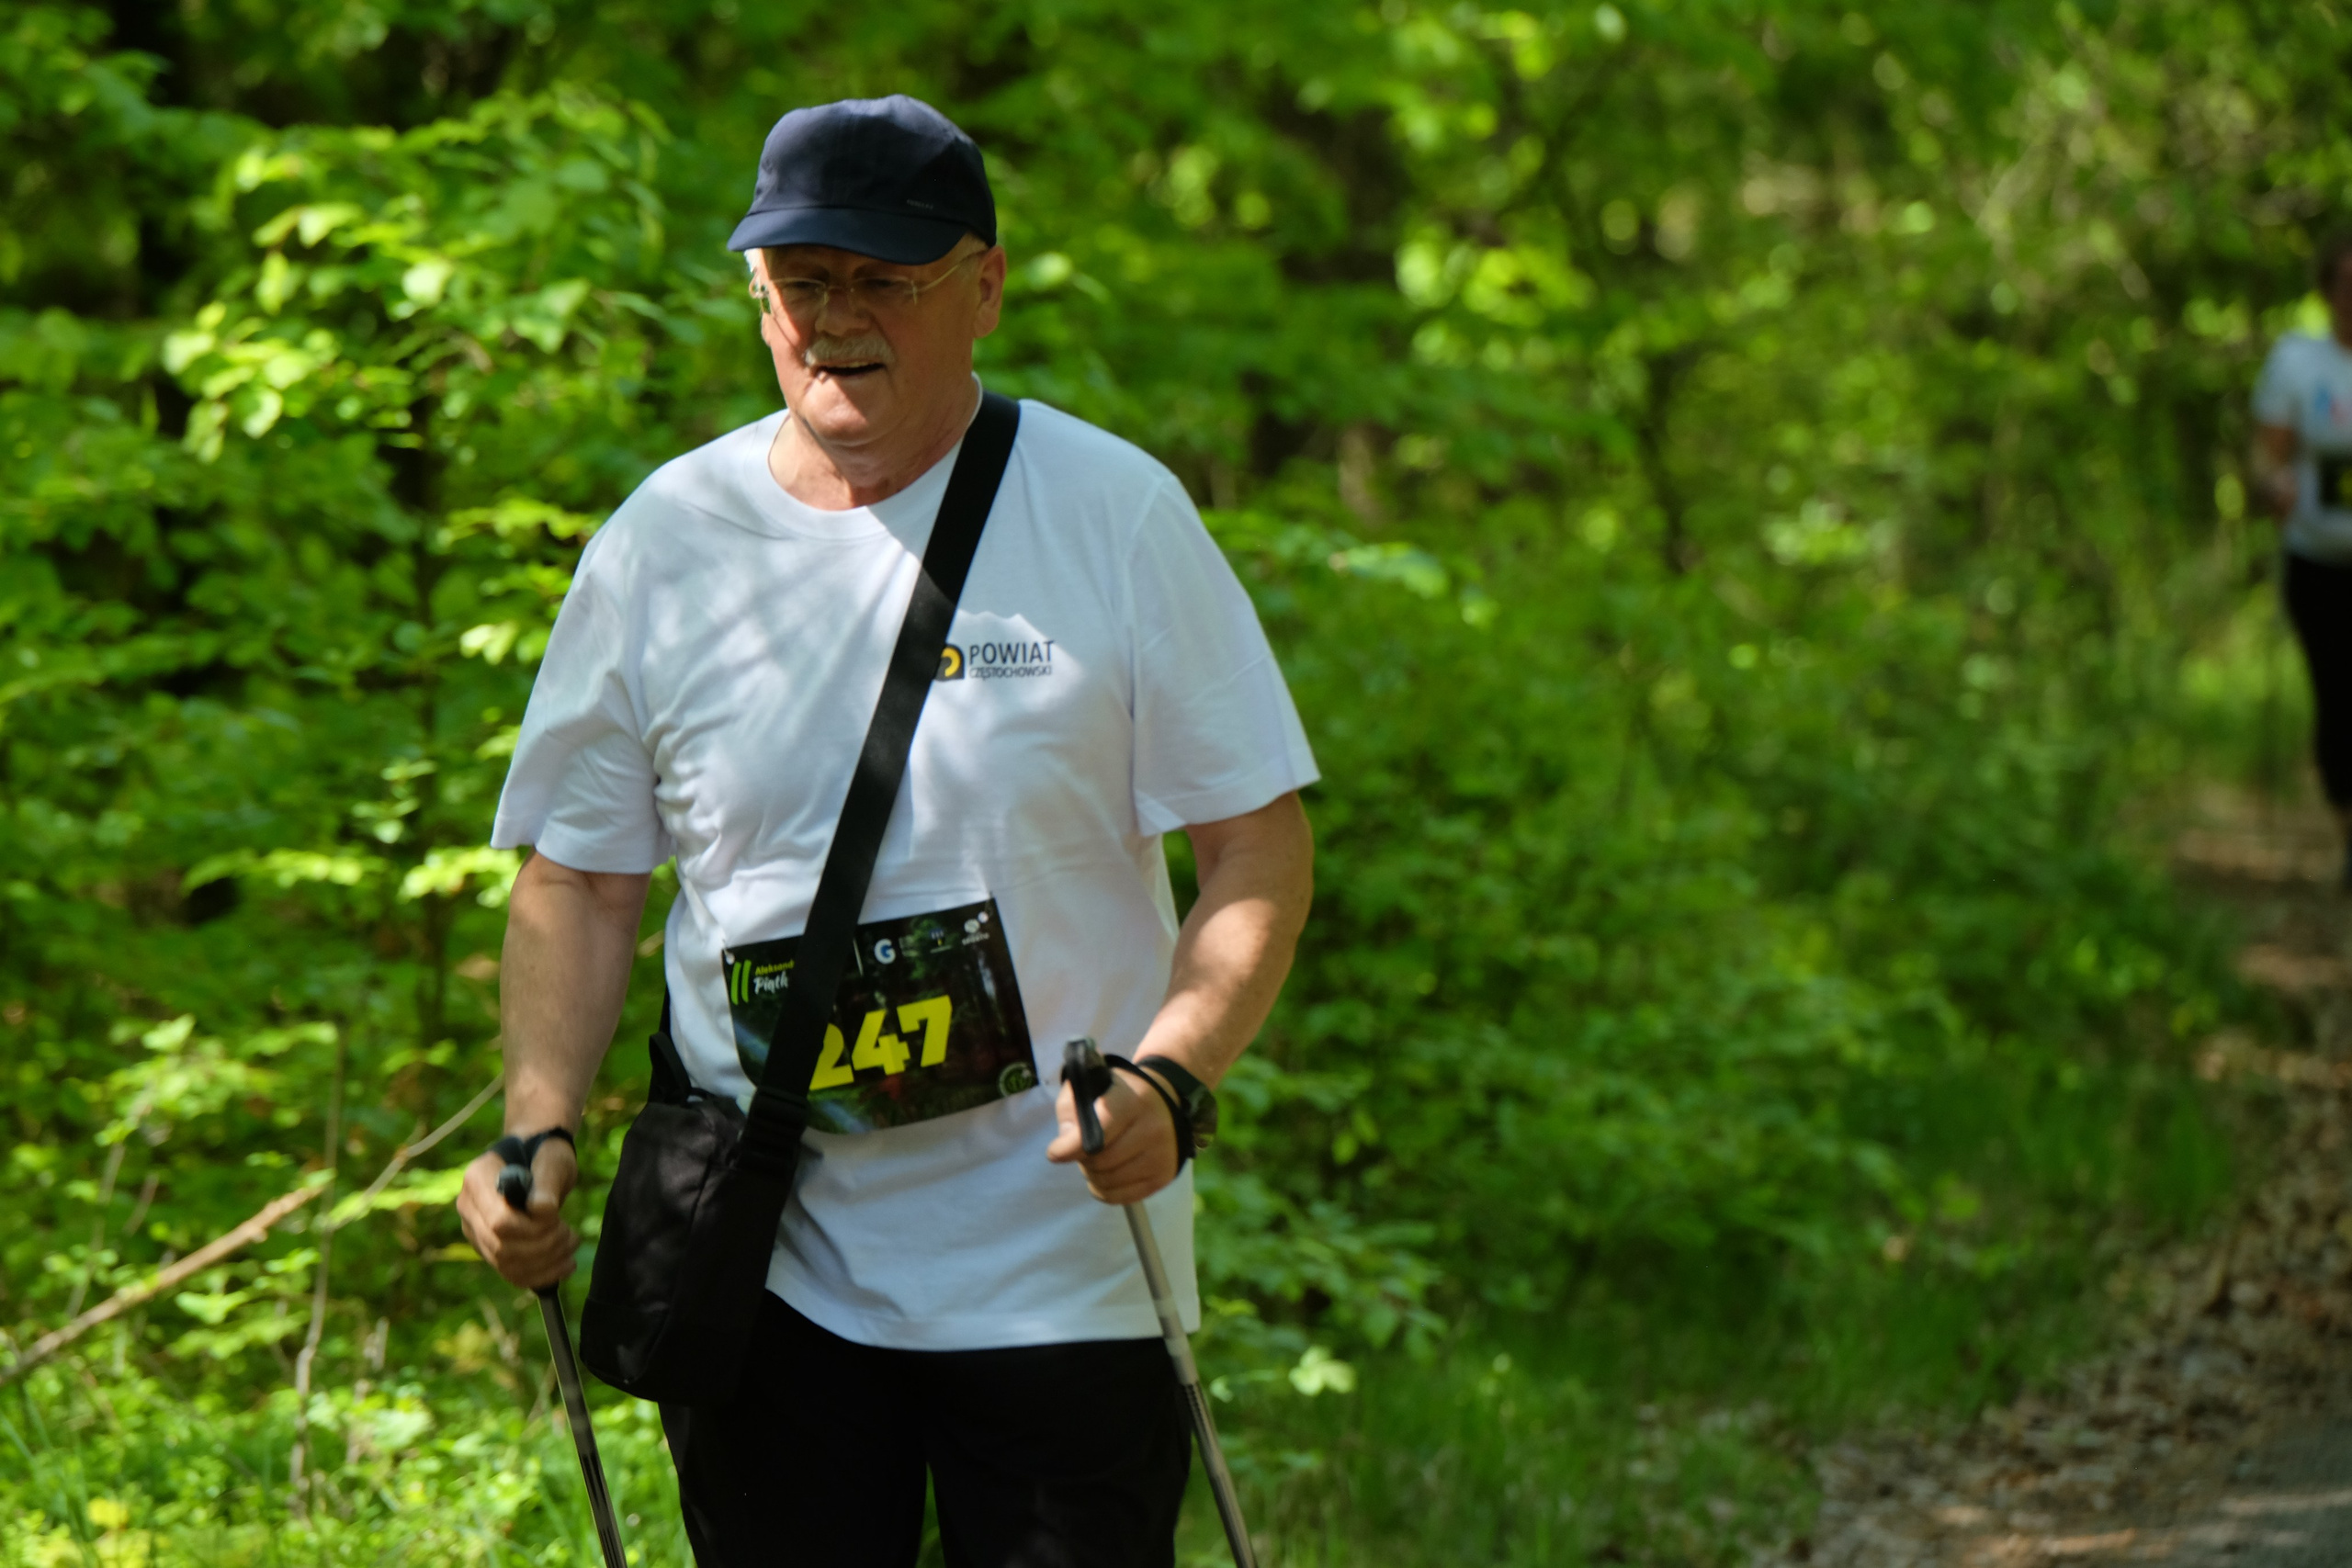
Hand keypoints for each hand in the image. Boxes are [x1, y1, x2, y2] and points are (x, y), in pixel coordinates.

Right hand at [455, 1135, 579, 1289]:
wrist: (539, 1162)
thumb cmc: (545, 1156)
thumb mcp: (552, 1161)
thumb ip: (546, 1182)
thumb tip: (542, 1211)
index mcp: (477, 1180)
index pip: (499, 1221)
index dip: (533, 1228)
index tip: (557, 1217)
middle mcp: (469, 1208)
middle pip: (501, 1246)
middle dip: (543, 1246)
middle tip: (571, 1234)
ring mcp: (476, 1230)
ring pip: (505, 1263)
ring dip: (545, 1262)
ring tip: (571, 1245)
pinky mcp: (488, 1247)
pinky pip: (509, 1272)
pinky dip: (540, 1275)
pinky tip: (565, 1266)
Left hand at [1046, 1071, 1178, 1203]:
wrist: (1164, 1105)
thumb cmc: (1120, 1095)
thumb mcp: (1091, 1087)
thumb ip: (1070, 1109)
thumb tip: (1065, 1144)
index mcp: (1133, 1101)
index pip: (1099, 1131)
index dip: (1071, 1146)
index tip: (1054, 1152)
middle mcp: (1153, 1129)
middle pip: (1101, 1161)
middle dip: (1083, 1158)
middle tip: (1083, 1148)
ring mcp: (1161, 1156)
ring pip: (1108, 1181)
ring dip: (1093, 1174)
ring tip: (1097, 1158)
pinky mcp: (1163, 1177)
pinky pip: (1119, 1197)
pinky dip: (1104, 1189)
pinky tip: (1107, 1173)